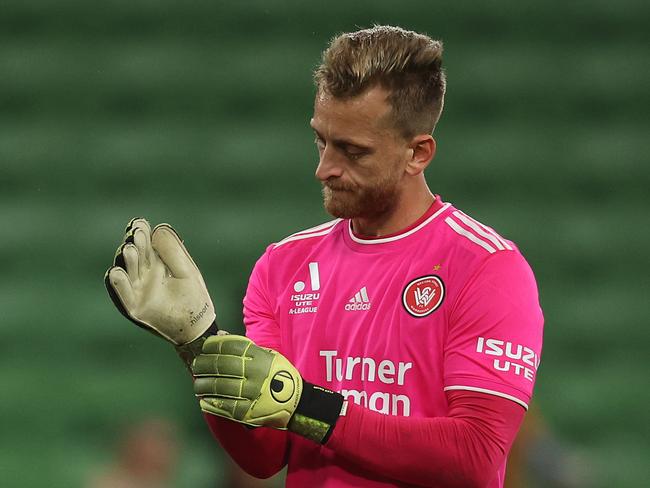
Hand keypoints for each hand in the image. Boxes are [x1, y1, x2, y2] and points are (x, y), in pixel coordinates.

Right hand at [104, 218, 217, 347]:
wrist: (198, 325)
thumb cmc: (194, 297)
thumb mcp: (186, 270)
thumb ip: (173, 251)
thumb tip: (157, 228)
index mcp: (156, 264)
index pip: (145, 246)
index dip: (141, 234)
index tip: (140, 223)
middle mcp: (144, 276)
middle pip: (135, 256)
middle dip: (135, 243)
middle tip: (137, 232)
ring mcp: (138, 291)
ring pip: (127, 271)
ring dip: (126, 260)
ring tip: (129, 248)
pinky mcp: (135, 307)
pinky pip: (123, 295)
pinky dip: (118, 284)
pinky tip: (117, 271)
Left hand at [192, 335, 343, 443]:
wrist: (297, 403)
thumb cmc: (279, 376)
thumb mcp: (268, 356)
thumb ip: (246, 347)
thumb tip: (221, 335)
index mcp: (260, 357)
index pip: (231, 346)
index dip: (214, 345)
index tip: (205, 347)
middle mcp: (255, 373)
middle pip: (221, 365)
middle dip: (203, 364)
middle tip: (196, 365)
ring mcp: (252, 393)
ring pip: (219, 386)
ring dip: (203, 385)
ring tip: (197, 384)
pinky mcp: (249, 412)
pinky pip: (225, 406)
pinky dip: (211, 403)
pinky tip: (204, 400)